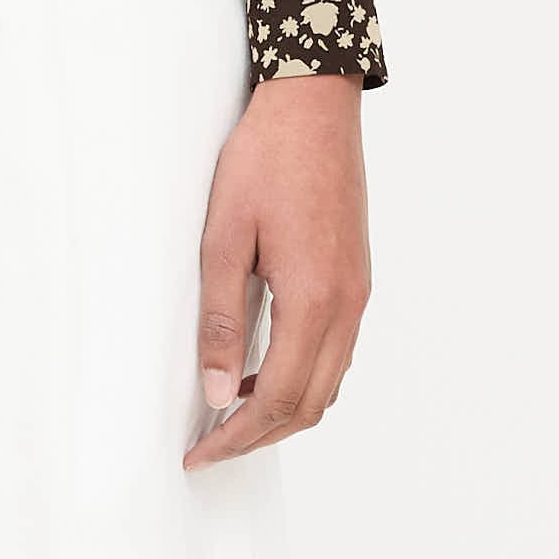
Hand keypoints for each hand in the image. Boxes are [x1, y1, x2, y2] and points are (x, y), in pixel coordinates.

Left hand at [185, 72, 369, 464]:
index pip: (280, 400)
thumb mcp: (224, 239)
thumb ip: (222, 321)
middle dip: (261, 436)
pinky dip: (303, 377)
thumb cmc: (265, 160)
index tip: (200, 454)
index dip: (238, 438)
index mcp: (315, 300)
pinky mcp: (357, 279)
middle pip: (312, 404)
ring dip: (284, 410)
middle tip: (211, 447)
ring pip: (329, 382)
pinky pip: (336, 351)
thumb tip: (219, 393)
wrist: (315, 105)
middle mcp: (347, 305)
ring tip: (231, 415)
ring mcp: (358, 293)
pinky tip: (263, 369)